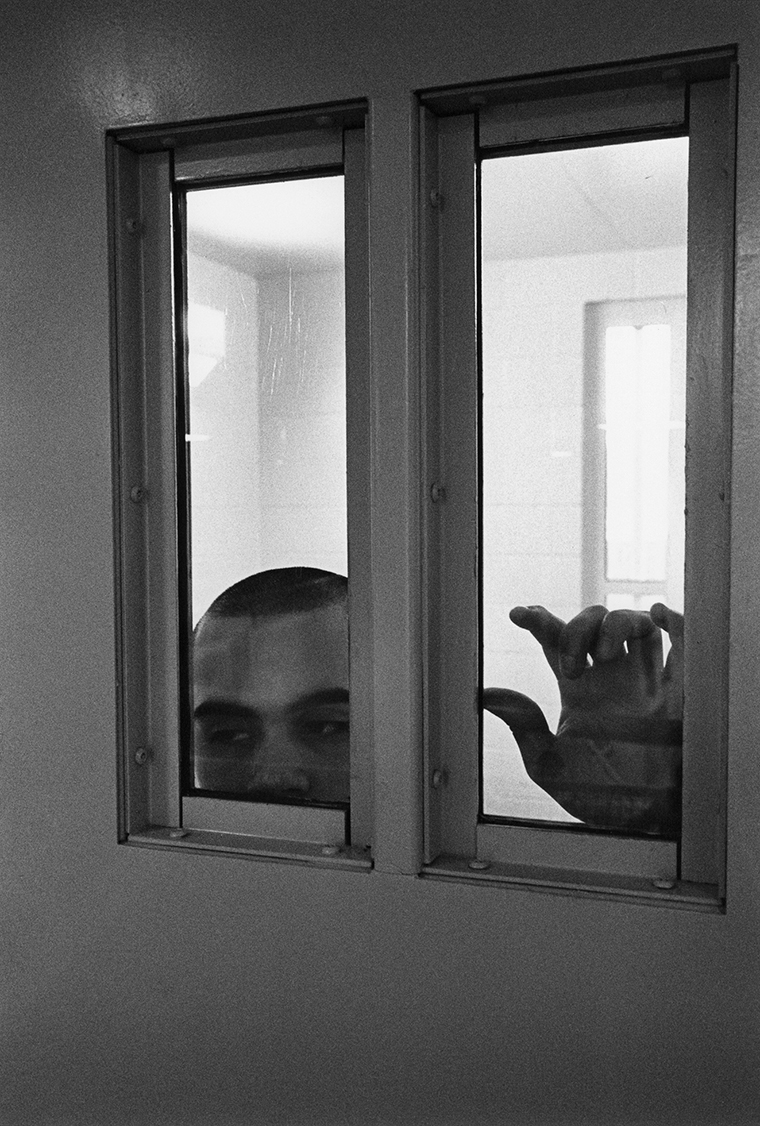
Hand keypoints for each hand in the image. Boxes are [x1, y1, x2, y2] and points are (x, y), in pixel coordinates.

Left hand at [482, 604, 683, 834]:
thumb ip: (523, 726)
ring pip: (635, 624)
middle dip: (579, 629)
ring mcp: (646, 682)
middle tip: (573, 668)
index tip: (518, 615)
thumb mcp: (549, 764)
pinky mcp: (681, 693)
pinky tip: (656, 613)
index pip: (557, 639)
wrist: (642, 824)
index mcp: (578, 690)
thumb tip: (486, 694)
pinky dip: (673, 620)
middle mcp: (612, 679)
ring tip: (605, 653)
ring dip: (618, 622)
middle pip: (594, 621)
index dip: (539, 619)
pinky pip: (683, 644)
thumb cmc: (596, 797)